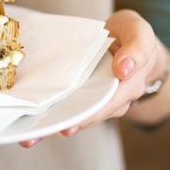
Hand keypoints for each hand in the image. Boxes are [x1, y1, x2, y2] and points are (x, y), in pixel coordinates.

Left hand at [20, 9, 168, 147]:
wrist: (128, 38)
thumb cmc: (132, 35)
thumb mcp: (139, 33)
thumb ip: (137, 49)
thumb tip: (124, 69)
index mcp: (128, 87)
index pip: (107, 105)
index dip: (88, 116)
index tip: (69, 125)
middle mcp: (111, 98)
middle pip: (87, 116)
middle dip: (64, 125)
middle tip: (40, 132)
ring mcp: (94, 97)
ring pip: (75, 114)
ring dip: (53, 125)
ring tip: (30, 136)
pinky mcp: (81, 92)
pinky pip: (67, 104)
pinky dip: (51, 113)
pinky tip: (31, 121)